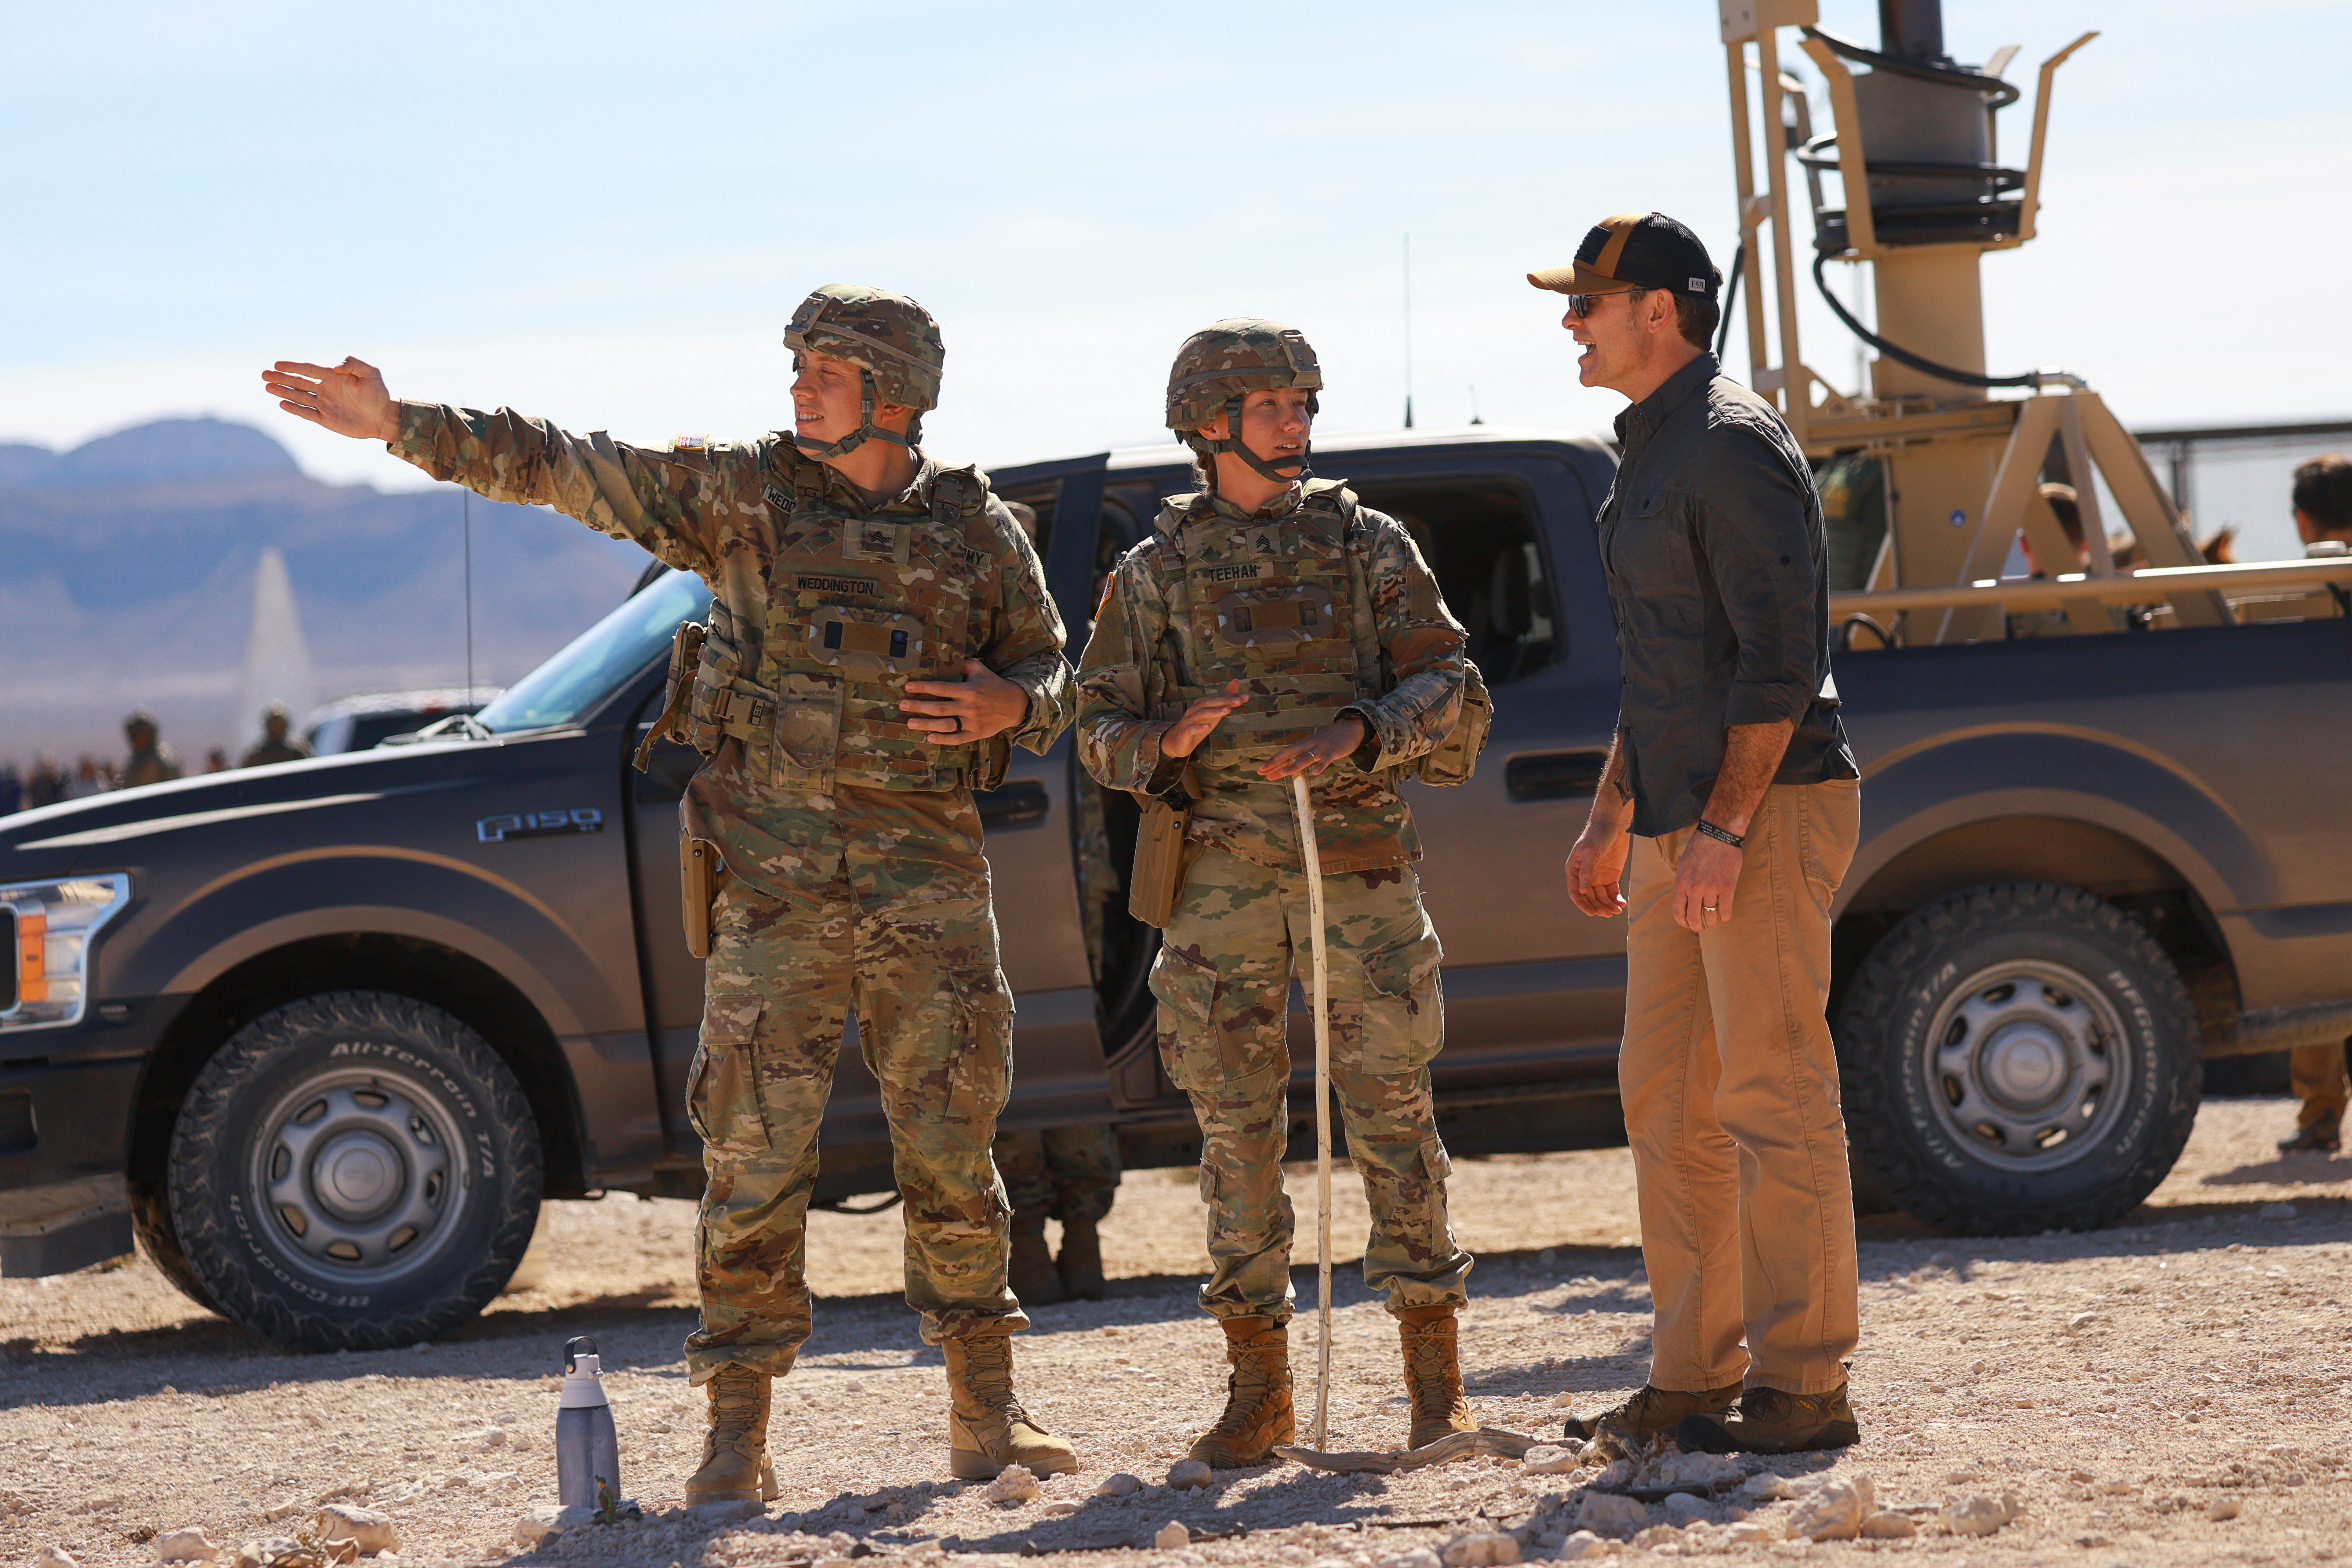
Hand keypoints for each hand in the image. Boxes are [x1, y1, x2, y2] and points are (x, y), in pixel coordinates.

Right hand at [263, 358, 398, 441]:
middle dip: (281, 378)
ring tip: (268, 386)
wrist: (384, 417)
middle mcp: (326, 389)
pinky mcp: (326, 419)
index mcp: (333, 376)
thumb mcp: (371, 373)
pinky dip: (295, 409)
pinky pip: (307, 413)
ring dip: (283, 391)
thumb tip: (335, 367)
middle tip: (264, 374)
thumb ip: (354, 364)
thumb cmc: (378, 393)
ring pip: (299, 396)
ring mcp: (324, 404)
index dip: (293, 366)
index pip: (309, 369)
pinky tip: (282, 403)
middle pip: (299, 382)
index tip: (277, 364)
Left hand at [902, 659, 1030, 743]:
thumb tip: (946, 655)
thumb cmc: (993, 685)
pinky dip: (943, 739)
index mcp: (968, 690)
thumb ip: (963, 663)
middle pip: (939, 707)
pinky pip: (957, 738)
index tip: (908, 687)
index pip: (941, 688)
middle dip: (918, 706)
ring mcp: (973, 722)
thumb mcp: (980, 670)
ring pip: (945, 725)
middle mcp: (969, 706)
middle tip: (902, 705)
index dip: (923, 688)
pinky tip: (929, 737)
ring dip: (926, 724)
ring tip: (909, 723)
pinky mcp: (976, 734)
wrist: (1014, 704)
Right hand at [1160, 680, 1247, 758]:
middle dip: (1225, 701)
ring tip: (1227, 710)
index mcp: (1202, 703)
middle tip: (1239, 701)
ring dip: (1215, 711)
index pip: (1217, 697)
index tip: (1245, 697)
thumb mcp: (1213, 711)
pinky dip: (1199, 727)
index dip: (1231, 696)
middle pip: (1210, 702)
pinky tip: (1208, 726)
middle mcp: (1194, 709)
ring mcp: (1189, 720)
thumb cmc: (1198, 724)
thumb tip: (1236, 682)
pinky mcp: (1185, 731)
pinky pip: (1191, 728)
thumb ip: (1224, 698)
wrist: (1179, 740)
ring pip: (1201, 713)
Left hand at [1259, 716, 1366, 780]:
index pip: (1285, 753)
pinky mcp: (1334, 750)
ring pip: (1306, 757)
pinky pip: (1327, 759)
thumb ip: (1300, 758)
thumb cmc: (1328, 740)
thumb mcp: (1312, 747)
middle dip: (1275, 762)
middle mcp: (1309, 745)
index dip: (1272, 761)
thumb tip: (1285, 769)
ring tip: (1283, 773)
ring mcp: (1321, 748)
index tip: (1260, 770)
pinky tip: (1316, 773)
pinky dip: (1321, 765)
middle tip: (1262, 770)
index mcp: (1303, 745)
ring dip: (1294, 765)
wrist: (1349, 727)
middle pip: (1290, 753)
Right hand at [1564, 820, 1631, 918]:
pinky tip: (1621, 904)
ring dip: (1607, 905)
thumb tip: (1583, 891)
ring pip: (1601, 897)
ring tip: (1616, 911)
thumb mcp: (1590, 852)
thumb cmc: (1597, 835)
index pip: (1576, 892)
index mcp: (1574, 870)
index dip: (1582, 904)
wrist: (1613, 824)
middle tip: (1608, 913)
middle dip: (1598, 906)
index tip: (1592, 913)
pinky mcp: (1611, 876)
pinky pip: (1612, 892)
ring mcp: (1598, 877)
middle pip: (1589, 897)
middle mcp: (1585, 876)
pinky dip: (1616, 899)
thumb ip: (1587, 871)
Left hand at [1672, 833, 1741, 932]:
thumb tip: (1684, 901)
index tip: (1688, 924)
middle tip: (1702, 928)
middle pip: (1694, 919)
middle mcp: (1694, 889)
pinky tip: (1724, 916)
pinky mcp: (1727, 887)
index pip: (1678, 912)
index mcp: (1681, 884)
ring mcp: (1711, 889)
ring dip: (1712, 923)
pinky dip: (1725, 917)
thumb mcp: (1683, 867)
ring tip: (1714, 923)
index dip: (1683, 922)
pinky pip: (1725, 910)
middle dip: (1698, 927)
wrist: (1717, 837)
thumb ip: (1683, 885)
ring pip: (1710, 916)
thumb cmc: (1699, 850)